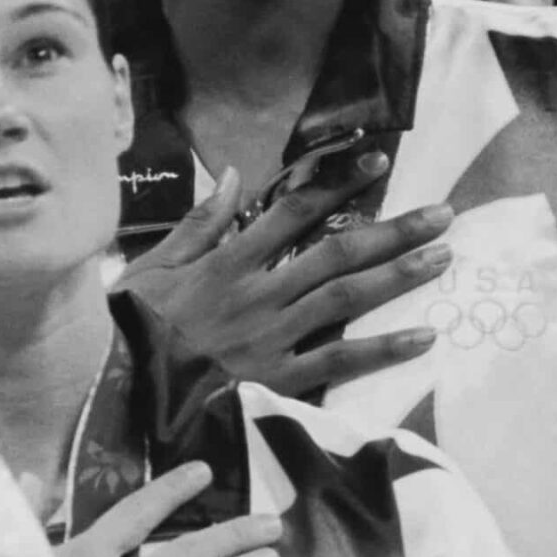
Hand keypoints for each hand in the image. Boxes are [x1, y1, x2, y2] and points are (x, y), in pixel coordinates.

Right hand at [116, 157, 452, 397]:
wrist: (114, 393)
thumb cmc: (130, 330)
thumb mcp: (151, 267)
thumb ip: (199, 222)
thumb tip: (236, 174)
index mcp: (226, 262)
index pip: (292, 212)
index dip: (338, 185)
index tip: (377, 164)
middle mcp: (257, 294)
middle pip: (335, 253)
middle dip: (392, 230)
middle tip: (442, 213)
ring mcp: (271, 338)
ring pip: (345, 300)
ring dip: (397, 277)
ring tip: (442, 257)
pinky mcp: (276, 381)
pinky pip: (338, 363)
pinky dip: (382, 351)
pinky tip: (424, 338)